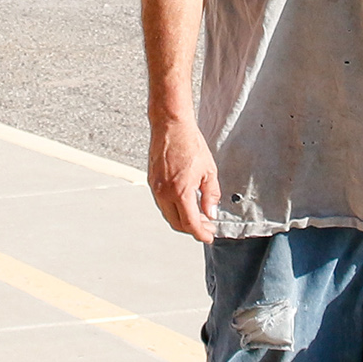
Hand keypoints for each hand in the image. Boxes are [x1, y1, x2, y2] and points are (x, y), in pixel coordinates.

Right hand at [146, 115, 219, 242]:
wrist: (171, 126)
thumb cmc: (190, 143)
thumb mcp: (209, 171)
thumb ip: (211, 195)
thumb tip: (210, 213)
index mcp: (180, 191)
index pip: (190, 223)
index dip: (201, 233)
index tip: (209, 236)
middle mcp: (164, 193)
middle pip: (177, 223)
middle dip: (193, 229)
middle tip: (207, 226)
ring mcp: (155, 188)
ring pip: (168, 214)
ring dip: (182, 219)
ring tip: (198, 215)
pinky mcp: (151, 181)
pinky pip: (162, 203)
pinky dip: (174, 208)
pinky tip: (185, 202)